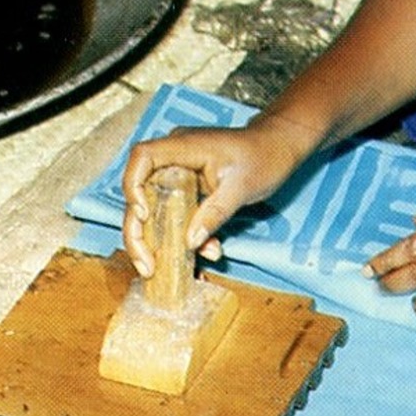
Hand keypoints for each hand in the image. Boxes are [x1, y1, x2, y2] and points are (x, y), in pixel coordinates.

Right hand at [121, 114, 314, 277]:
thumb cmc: (264, 156)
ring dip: (158, 240)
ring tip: (160, 269)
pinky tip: (207, 251)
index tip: (144, 215)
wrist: (281, 148)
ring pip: (155, 209)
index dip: (133, 186)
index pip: (142, 157)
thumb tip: (190, 242)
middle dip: (138, 231)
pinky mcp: (190, 190)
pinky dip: (186, 235)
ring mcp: (181, 175)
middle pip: (140, 192)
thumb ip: (214, 213)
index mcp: (183, 147)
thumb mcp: (241, 188)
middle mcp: (175, 159)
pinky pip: (177, 215)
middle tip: (146, 264)